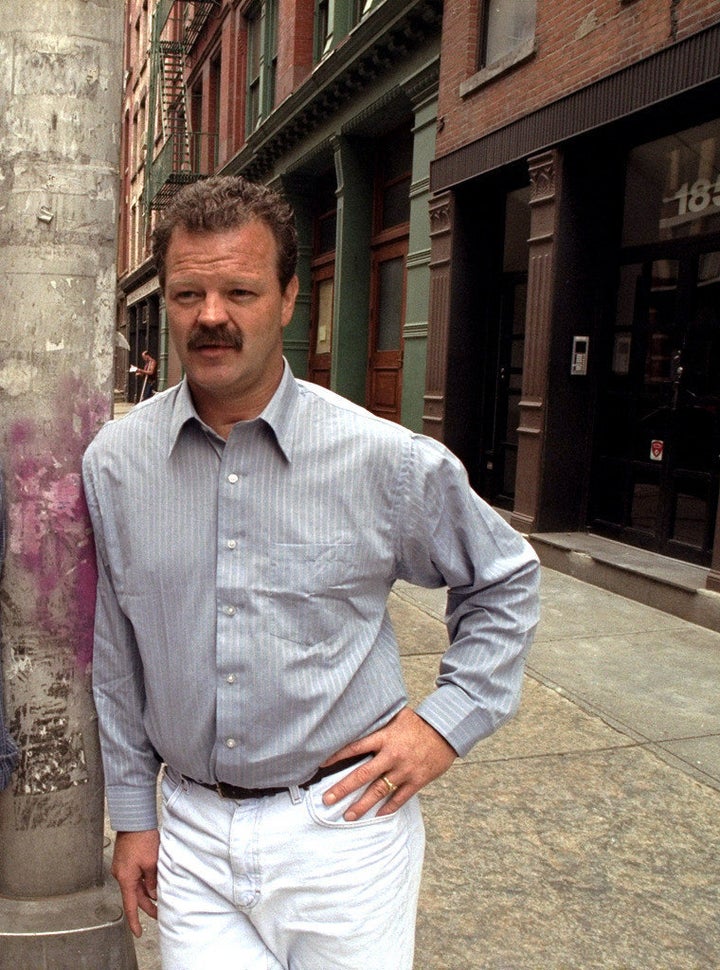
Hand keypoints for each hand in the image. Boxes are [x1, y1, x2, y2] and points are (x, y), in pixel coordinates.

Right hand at [111, 829, 159, 937]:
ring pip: (135, 885)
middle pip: (134, 896)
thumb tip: (153, 892)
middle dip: (147, 906)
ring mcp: (122, 867)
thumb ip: (152, 880)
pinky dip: (143, 880)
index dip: (135, 921)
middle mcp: (121, 875)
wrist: (134, 820)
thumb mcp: (151, 862)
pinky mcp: (125, 860)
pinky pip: (134, 876)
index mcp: (126, 878)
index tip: (138, 932)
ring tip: (159, 896)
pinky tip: (152, 880)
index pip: (130, 906)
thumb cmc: (141, 838)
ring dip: (146, 891)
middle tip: (159, 913)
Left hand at [321, 707, 456, 820]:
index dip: (337, 756)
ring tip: (347, 816)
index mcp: (385, 738)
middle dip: (343, 788)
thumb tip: (361, 716)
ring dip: (362, 805)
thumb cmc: (420, 723)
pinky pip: (400, 798)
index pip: (355, 747)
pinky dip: (388, 808)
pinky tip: (377, 816)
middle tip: (327, 800)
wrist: (447, 731)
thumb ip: (380, 722)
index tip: (321, 765)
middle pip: (362, 775)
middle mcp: (392, 755)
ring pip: (378, 791)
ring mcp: (404, 770)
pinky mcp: (417, 781)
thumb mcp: (398, 716)